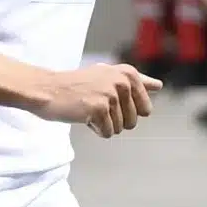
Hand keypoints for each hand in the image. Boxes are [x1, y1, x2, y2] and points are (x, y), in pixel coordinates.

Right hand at [37, 61, 159, 136]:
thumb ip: (136, 82)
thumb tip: (159, 86)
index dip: (127, 111)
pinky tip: (83, 115)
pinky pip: (108, 133)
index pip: (145, 108)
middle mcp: (123, 81)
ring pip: (120, 128)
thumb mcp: (108, 76)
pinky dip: (95, 129)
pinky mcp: (99, 108)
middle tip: (95, 104)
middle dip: (115, 119)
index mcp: (128, 73)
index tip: (109, 100)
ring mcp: (111, 95)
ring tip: (87, 107)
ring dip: (103, 124)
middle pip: (133, 121)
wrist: (47, 89)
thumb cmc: (76, 85)